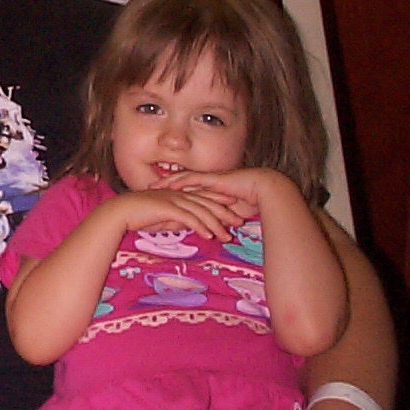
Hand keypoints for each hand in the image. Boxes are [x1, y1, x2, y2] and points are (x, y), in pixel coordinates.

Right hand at [104, 188, 244, 239]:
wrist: (121, 211)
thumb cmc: (138, 215)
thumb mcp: (162, 217)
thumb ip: (176, 219)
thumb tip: (188, 225)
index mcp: (178, 194)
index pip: (203, 197)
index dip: (220, 203)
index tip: (234, 210)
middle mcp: (178, 194)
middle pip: (207, 203)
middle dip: (225, 213)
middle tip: (240, 222)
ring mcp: (173, 199)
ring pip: (201, 211)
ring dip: (216, 224)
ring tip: (227, 236)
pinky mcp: (168, 208)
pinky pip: (188, 218)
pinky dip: (200, 226)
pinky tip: (209, 236)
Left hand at [153, 167, 297, 217]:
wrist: (264, 190)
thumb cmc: (250, 203)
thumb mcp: (227, 214)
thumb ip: (216, 220)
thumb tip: (209, 230)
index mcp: (208, 188)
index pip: (184, 189)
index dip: (169, 192)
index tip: (155, 196)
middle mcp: (206, 182)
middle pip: (179, 182)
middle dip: (163, 186)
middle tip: (146, 190)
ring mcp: (209, 179)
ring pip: (182, 179)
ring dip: (167, 183)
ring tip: (153, 187)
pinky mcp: (213, 179)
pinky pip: (193, 179)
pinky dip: (180, 181)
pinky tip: (169, 184)